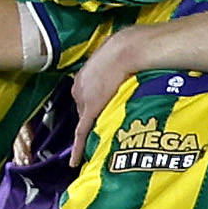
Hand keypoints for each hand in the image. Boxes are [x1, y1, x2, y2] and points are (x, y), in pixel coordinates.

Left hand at [67, 32, 150, 157]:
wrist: (130, 49)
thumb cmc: (129, 47)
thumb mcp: (120, 54)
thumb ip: (120, 63)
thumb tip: (132, 65)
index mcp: (85, 74)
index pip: (86, 95)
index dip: (96, 104)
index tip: (103, 111)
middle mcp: (79, 87)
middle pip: (84, 108)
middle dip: (94, 116)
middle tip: (107, 124)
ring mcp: (83, 100)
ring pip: (86, 120)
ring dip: (94, 128)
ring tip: (99, 141)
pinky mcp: (91, 112)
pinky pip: (82, 133)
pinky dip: (78, 148)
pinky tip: (75, 161)